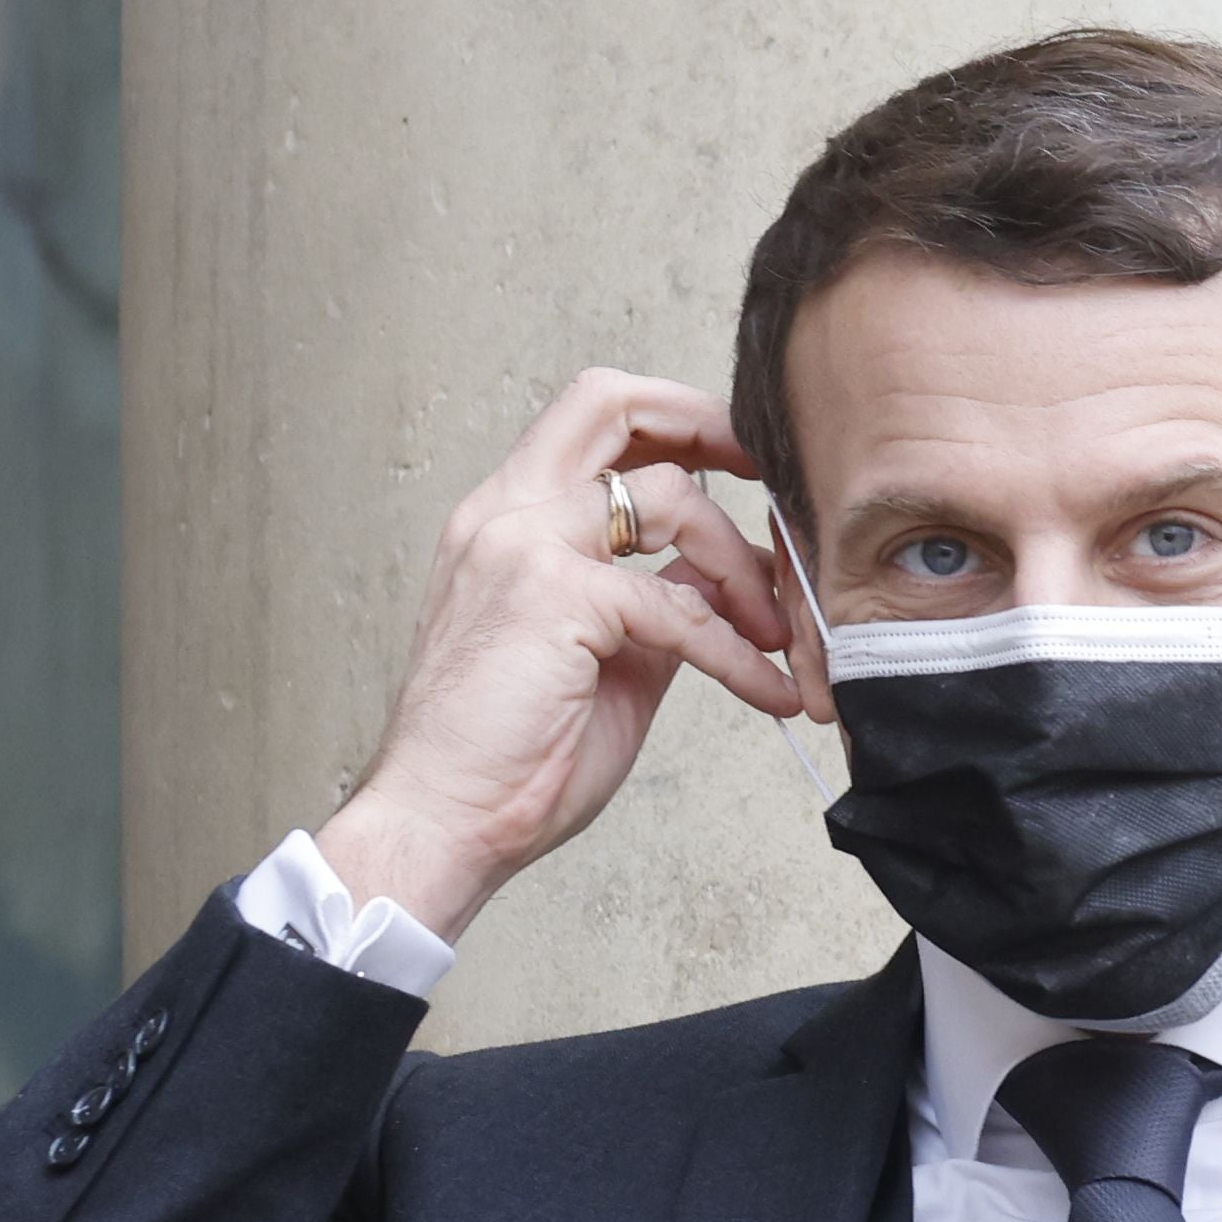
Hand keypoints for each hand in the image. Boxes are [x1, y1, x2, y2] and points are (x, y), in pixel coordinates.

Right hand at [313, 373, 803, 940]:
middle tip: (775, 482)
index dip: (676, 421)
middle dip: (710, 425)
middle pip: (611, 401)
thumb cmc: (512, 752)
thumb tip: (719, 575)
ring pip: (670, 498)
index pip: (592, 417)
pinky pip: (682, 605)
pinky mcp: (556, 598)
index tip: (743, 463)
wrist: (444, 820)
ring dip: (745, 568)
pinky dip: (740, 652)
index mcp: (509, 518)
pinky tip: (768, 691)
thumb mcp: (604, 654)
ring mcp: (525, 546)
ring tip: (776, 635)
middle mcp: (507, 512)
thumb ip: (654, 598)